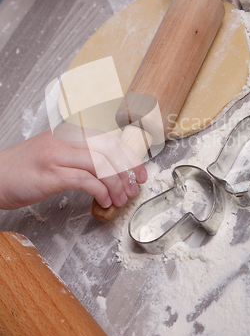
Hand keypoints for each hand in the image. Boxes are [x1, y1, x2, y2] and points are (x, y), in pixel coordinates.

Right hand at [0, 130, 146, 210]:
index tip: (139, 172)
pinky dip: (100, 192)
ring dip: (116, 184)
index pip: (109, 140)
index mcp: (69, 133)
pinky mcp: (50, 174)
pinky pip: (85, 180)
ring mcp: (57, 155)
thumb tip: (110, 171)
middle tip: (135, 187)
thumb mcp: (55, 154)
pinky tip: (103, 202)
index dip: (129, 157)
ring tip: (120, 199)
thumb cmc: (25, 169)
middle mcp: (65, 140)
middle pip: (109, 149)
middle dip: (128, 169)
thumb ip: (80, 157)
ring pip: (100, 164)